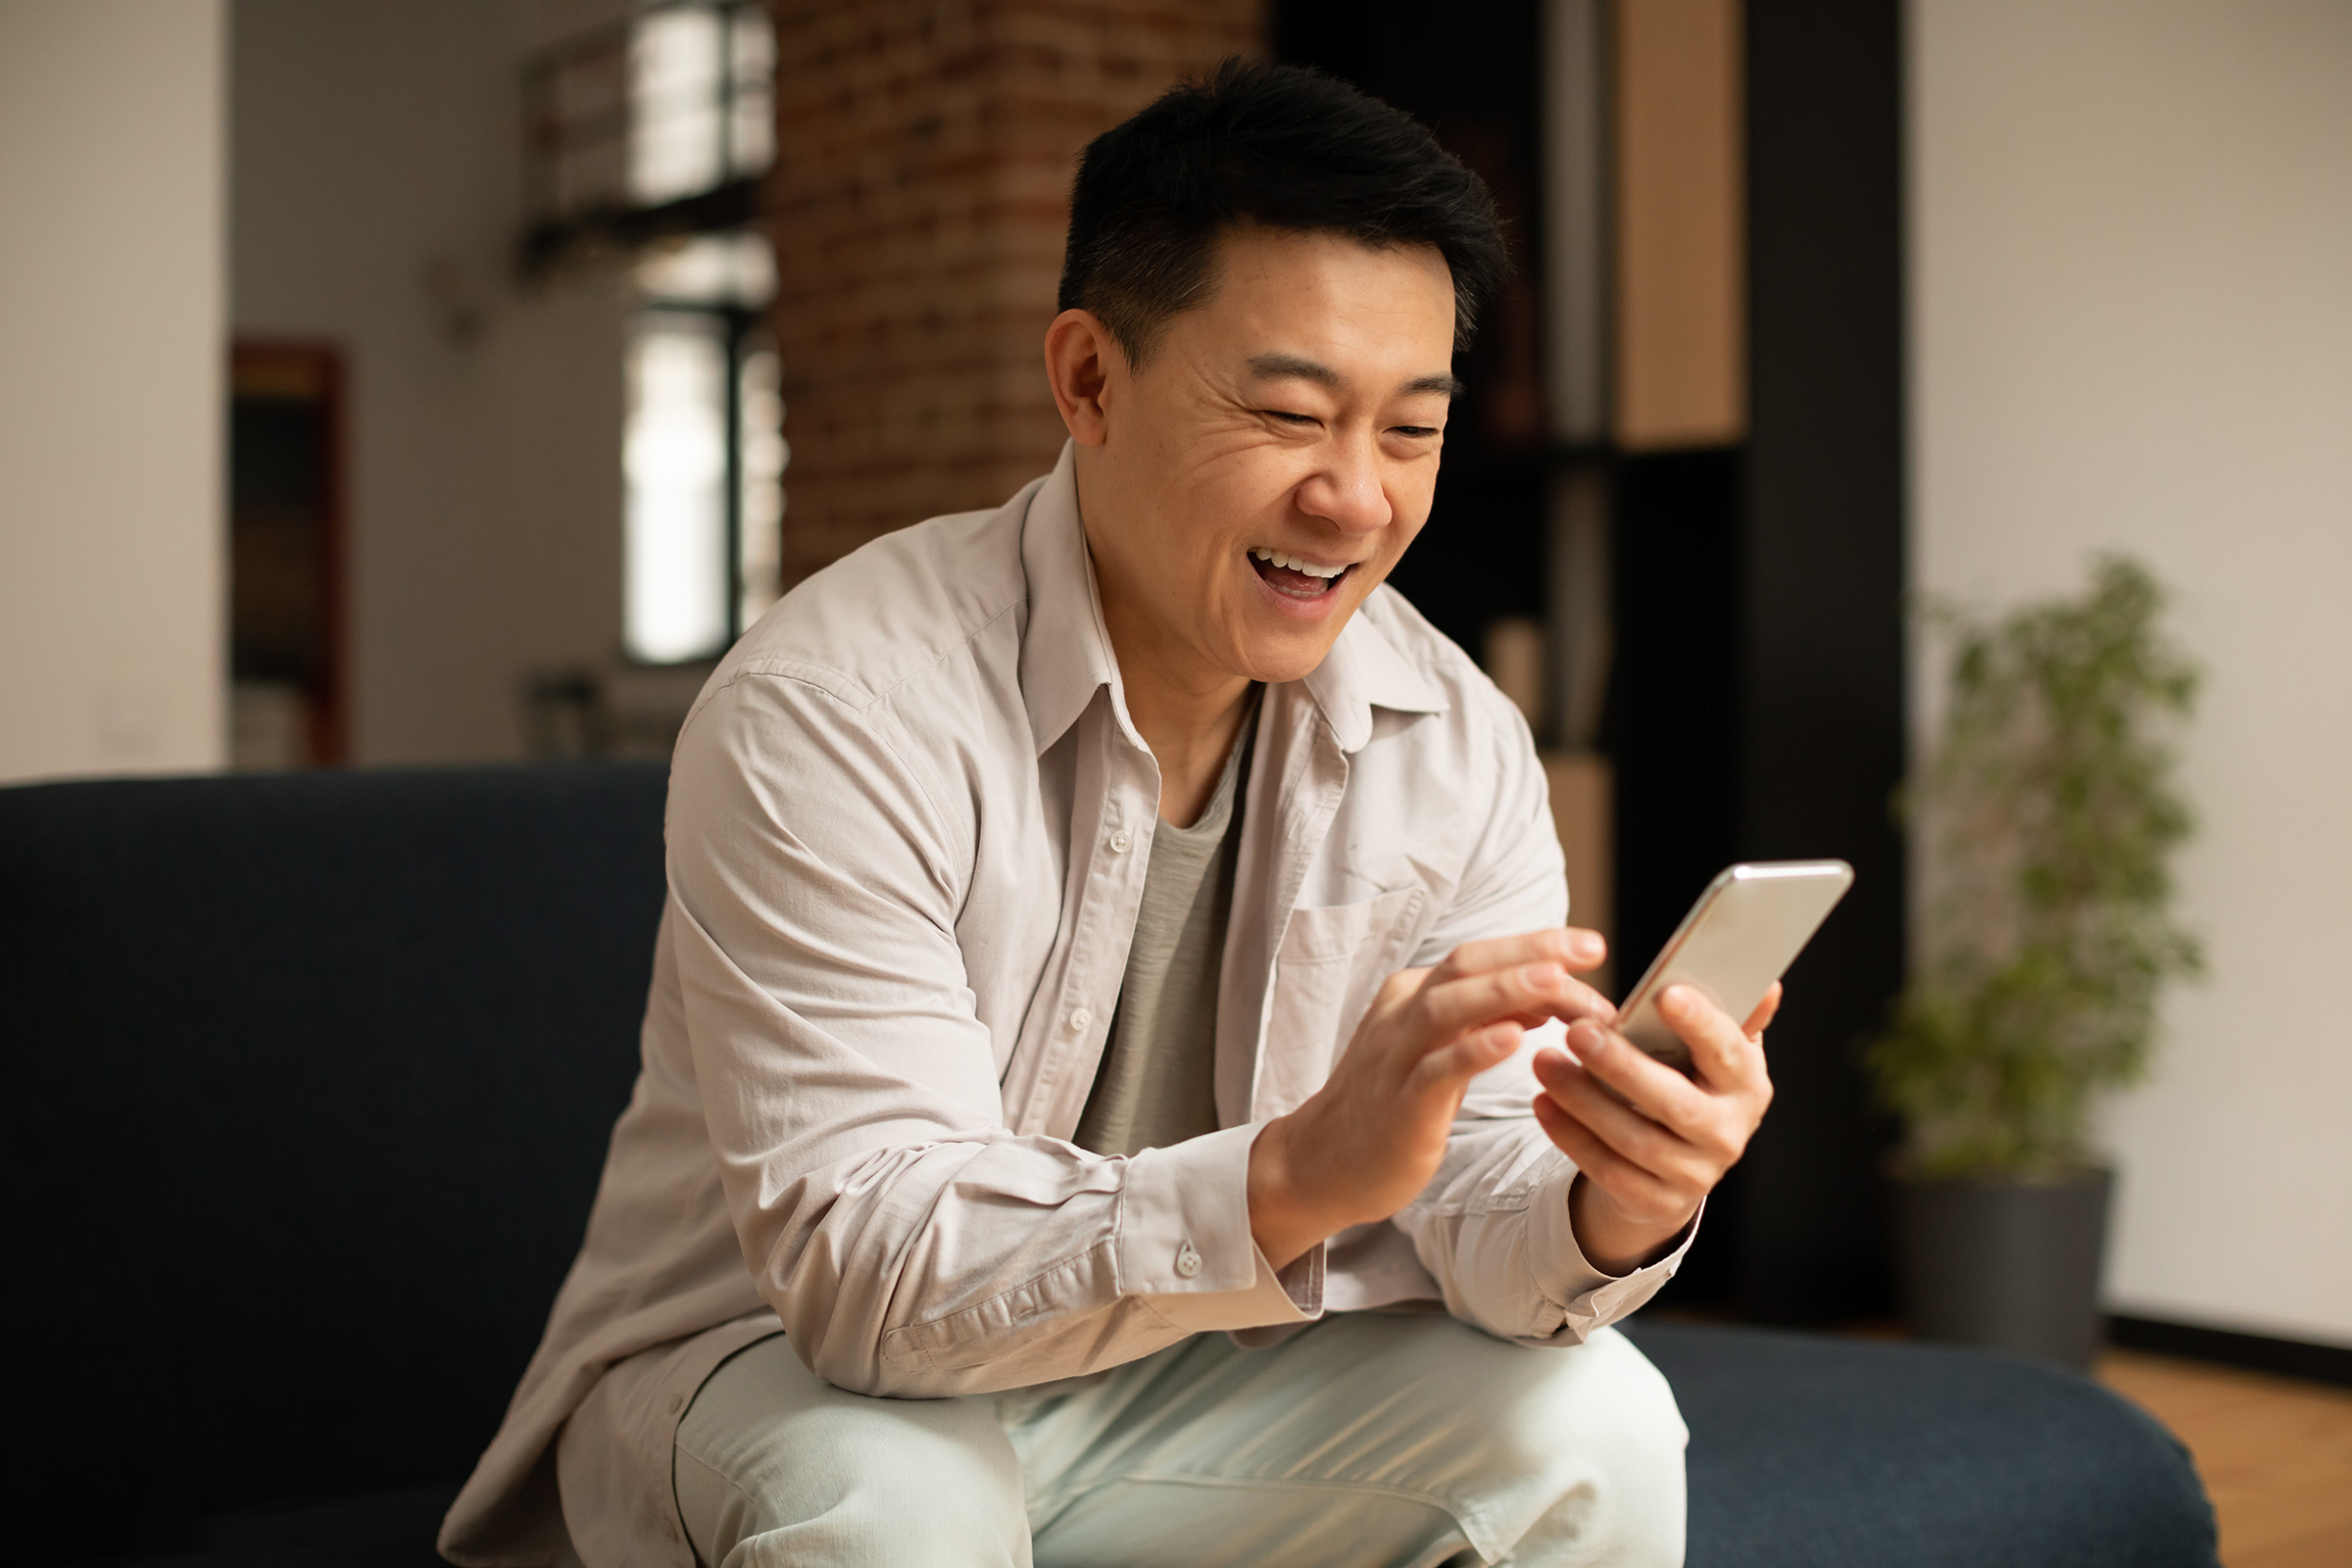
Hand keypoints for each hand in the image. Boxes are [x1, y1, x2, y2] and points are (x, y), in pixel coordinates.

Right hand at [1248, 929, 1614, 1269]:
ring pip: (1449, 1008)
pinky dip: (1473, 1050)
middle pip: (1467, 966)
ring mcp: (1396, 1059)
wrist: (1322, 1161)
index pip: (1479, 956)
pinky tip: (1513, 1039)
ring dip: (1505, 990)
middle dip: (1531, 952)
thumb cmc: (1391, 1102)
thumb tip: (1549, 988)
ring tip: (1556, 981)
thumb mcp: (1441, 1048)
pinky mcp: (1399, 1106)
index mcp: (1413, 995)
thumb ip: (1488, 1017)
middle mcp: (1402, 1015)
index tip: (1591, 944)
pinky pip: (1435, 1070)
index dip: (1535, 944)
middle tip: (1591, 948)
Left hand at [1532, 982, 1780, 1275]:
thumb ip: (1729, 1015)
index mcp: (1746, 1085)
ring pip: (1633, 1138)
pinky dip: (1570, 1135)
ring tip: (1545, 1062)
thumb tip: (1766, 984)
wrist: (1680, 1163)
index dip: (1700, 1024)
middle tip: (1578, 1031)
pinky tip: (1544, 1103)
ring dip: (1582, 1100)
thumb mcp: (1716, 1051)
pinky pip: (1607, 1169)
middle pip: (1674, 1102)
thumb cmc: (1692, 1084)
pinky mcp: (1656, 1201)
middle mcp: (1728, 1133)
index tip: (1665, 993)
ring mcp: (1694, 1174)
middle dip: (1622, 1066)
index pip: (1727, 1051)